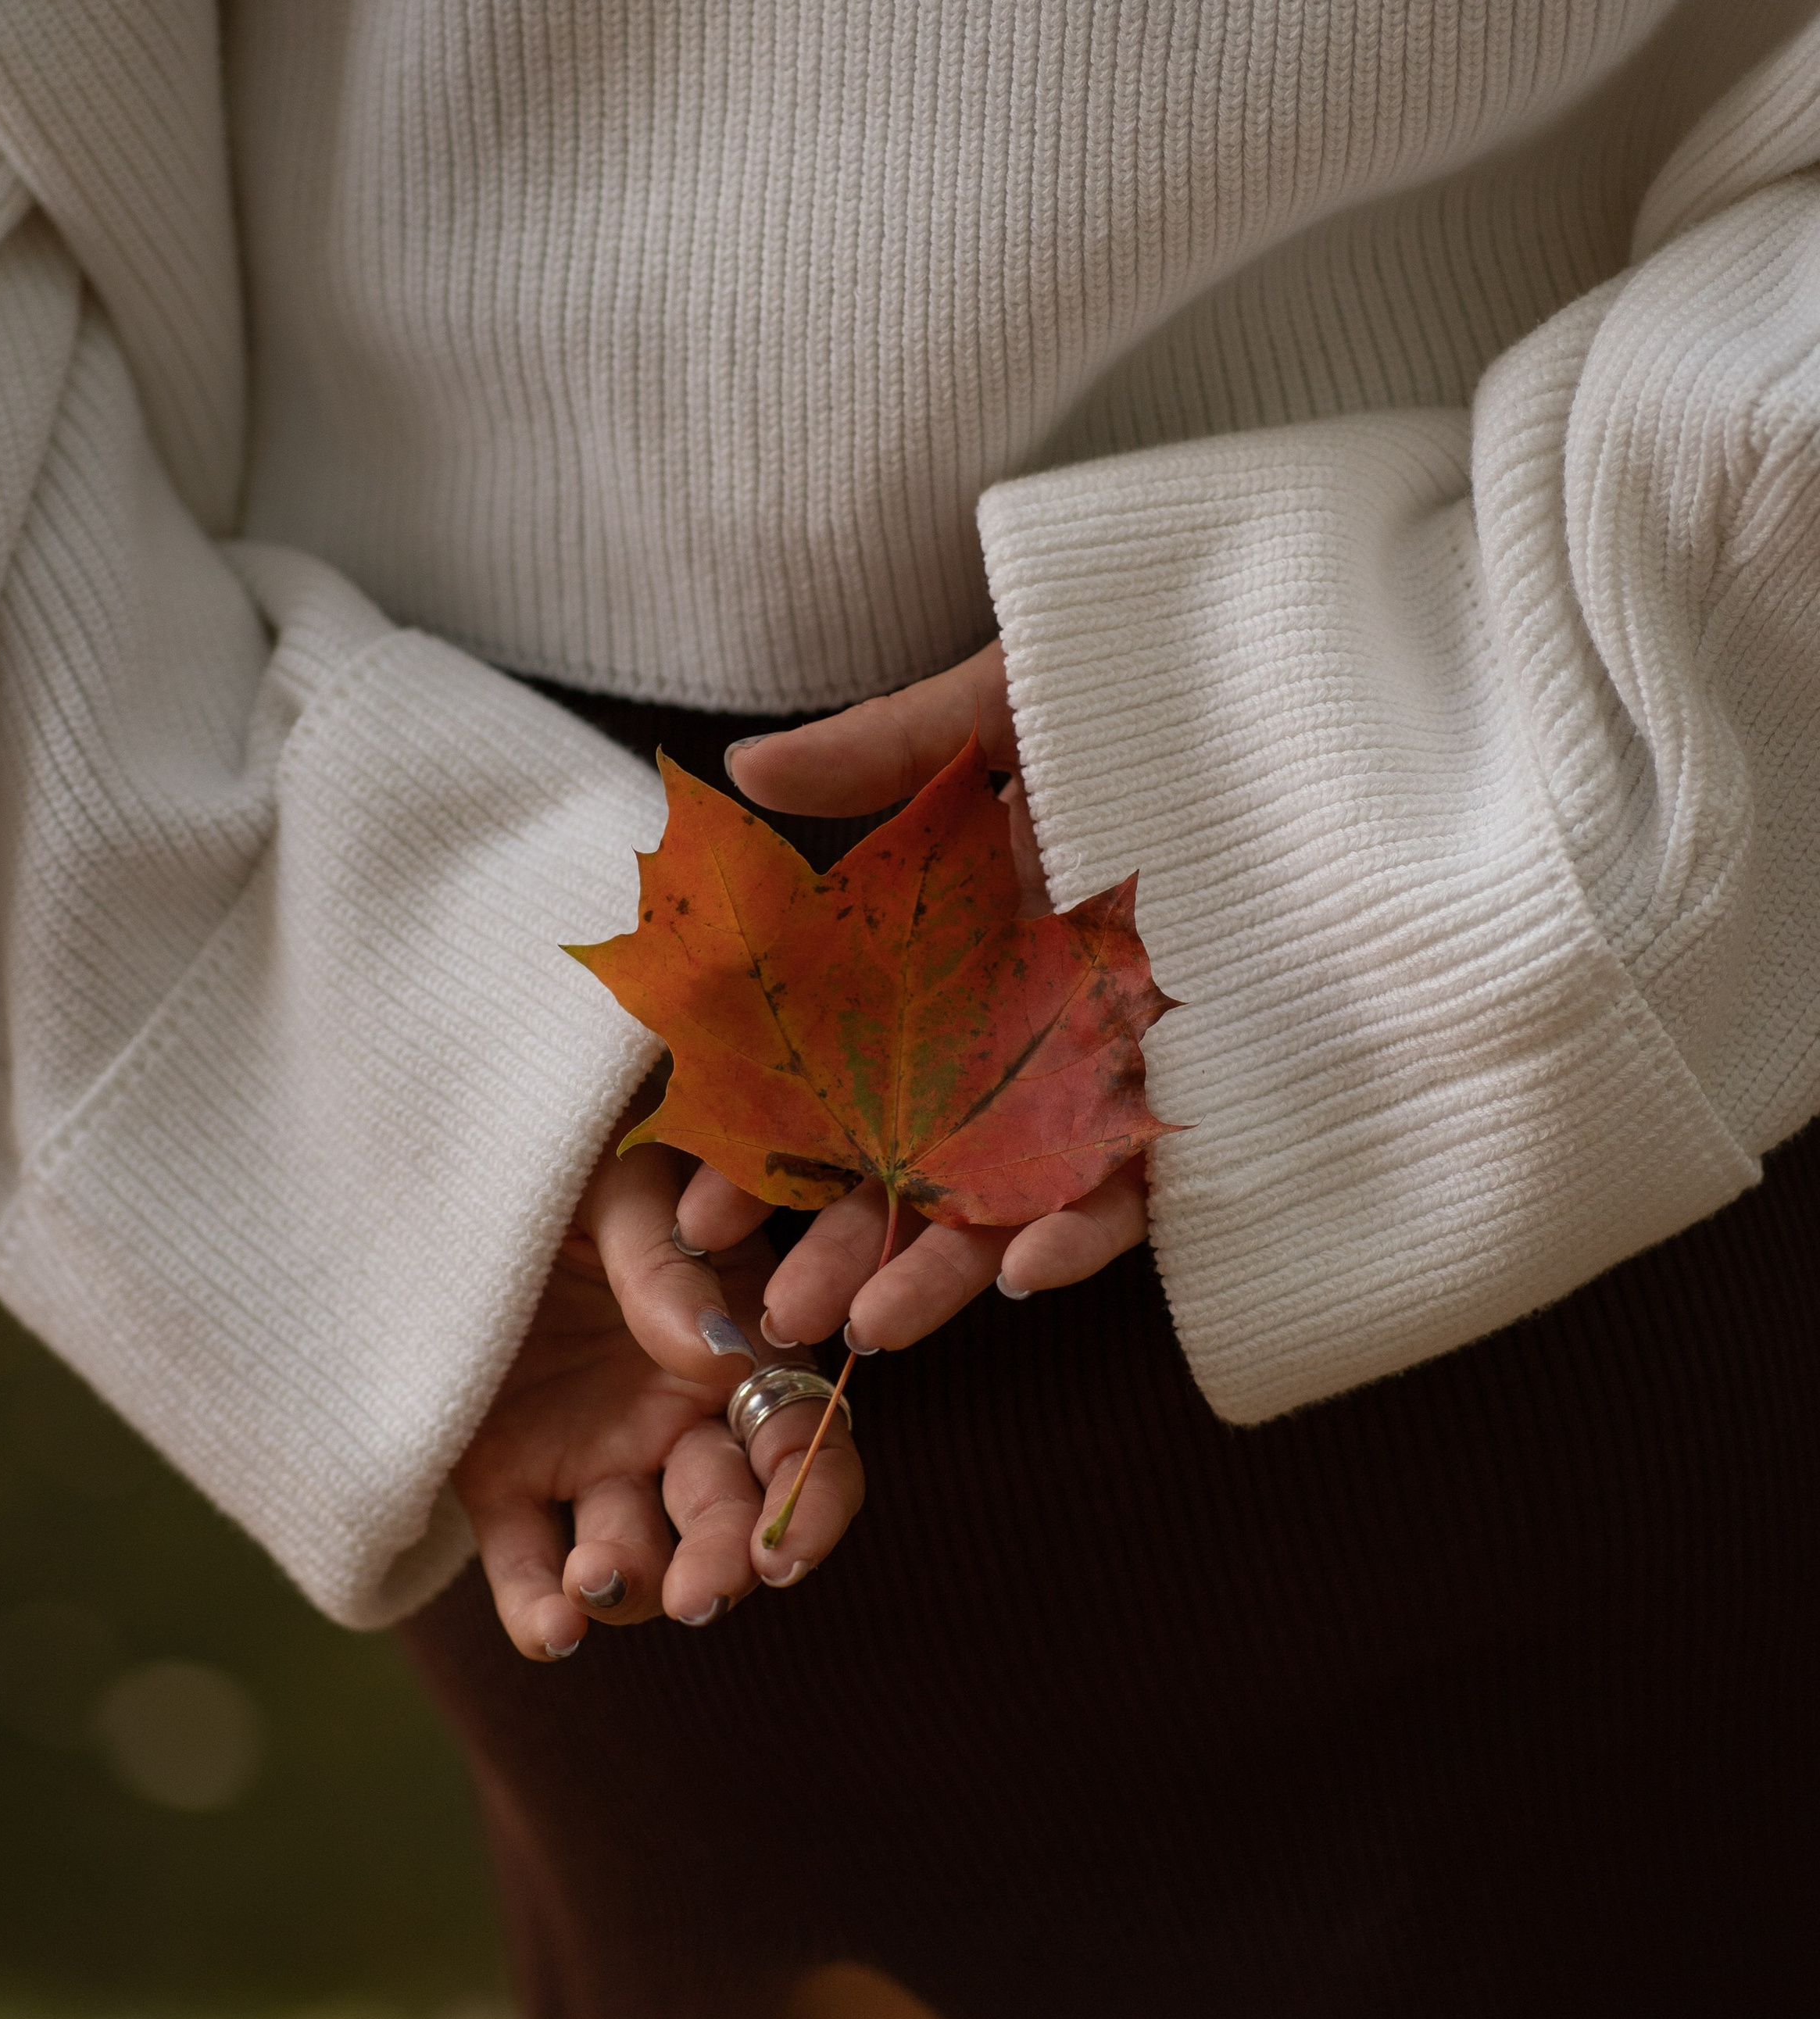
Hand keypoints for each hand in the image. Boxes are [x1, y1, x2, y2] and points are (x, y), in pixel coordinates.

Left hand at [452, 1121, 864, 1660]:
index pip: (804, 1445)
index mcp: (737, 1354)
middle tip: (698, 1592)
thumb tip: (719, 1353)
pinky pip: (527, 1564)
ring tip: (596, 1577)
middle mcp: (677, 1424)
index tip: (785, 1551)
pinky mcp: (504, 1480)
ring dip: (629, 1583)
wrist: (463, 1176)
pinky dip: (540, 1611)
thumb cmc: (574, 1170)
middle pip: (723, 1520)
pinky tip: (550, 1632)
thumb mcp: (626, 1189)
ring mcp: (592, 1459)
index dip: (811, 1505)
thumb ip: (668, 1265)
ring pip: (631, 1552)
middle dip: (720, 1564)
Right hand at [677, 640, 1149, 1349]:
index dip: (772, 1150)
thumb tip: (744, 768)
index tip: (701, 1212)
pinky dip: (1087, 1229)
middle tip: (775, 1313)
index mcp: (965, 958)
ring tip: (875, 1330)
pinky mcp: (1213, 1100)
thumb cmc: (1159, 688)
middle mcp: (1029, 1032)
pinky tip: (1029, 1268)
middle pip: (921, 1163)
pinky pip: (1145, 1185)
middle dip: (843, 1248)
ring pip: (1019, 1197)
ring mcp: (1118, 1072)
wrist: (1317, 689)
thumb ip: (879, 753)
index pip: (847, 1080)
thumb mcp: (1004, 706)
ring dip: (947, 1271)